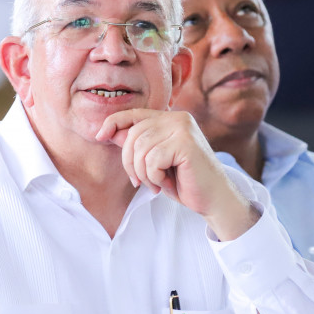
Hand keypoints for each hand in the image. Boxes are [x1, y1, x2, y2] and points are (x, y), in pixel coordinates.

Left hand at [96, 109, 258, 239]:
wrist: (213, 199)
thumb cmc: (184, 181)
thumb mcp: (154, 161)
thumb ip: (137, 145)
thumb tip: (107, 132)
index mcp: (171, 118)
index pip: (134, 114)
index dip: (113, 122)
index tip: (99, 136)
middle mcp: (178, 118)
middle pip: (133, 134)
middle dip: (130, 162)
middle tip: (141, 181)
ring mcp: (183, 129)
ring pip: (141, 148)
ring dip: (143, 173)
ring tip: (157, 183)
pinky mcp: (186, 143)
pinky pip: (153, 159)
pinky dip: (154, 177)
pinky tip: (166, 183)